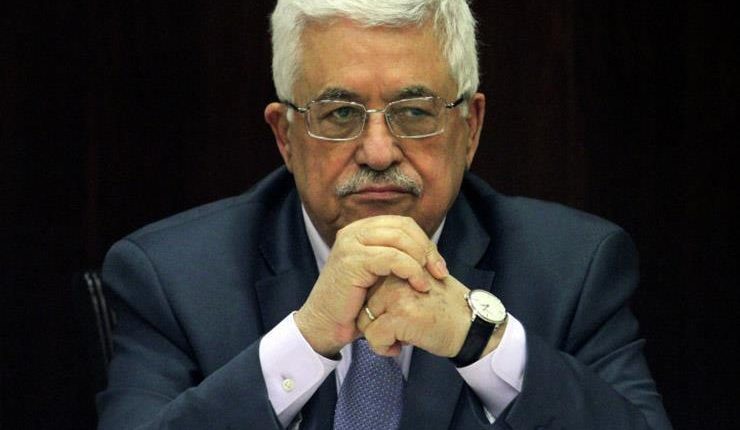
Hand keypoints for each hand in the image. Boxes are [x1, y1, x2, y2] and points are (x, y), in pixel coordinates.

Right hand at [295, 215, 448, 356]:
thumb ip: (396, 257)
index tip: (438, 266)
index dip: (425, 242)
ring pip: (400, 239)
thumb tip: (428, 251)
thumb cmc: (355, 303)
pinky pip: (393, 258)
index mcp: (361, 229)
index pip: (403, 224)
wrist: (326, 324)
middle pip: (404, 228)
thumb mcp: (379, 274)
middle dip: (427, 249)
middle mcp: (354, 231)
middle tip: (440, 272)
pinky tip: (419, 285)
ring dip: (422, 259)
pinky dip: (412, 270)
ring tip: (430, 280)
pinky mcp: (352, 260)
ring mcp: (351, 243)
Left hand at [357, 274, 472, 356]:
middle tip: (401, 329)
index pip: (367, 291)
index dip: (377, 311)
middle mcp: (395, 278)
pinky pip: (374, 337)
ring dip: (379, 337)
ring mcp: (396, 296)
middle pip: (363, 307)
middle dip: (377, 324)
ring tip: (403, 336)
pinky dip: (384, 348)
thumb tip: (365, 301)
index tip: (395, 319)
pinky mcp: (400, 316)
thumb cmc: (447, 309)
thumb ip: (396, 285)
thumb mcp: (420, 285)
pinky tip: (402, 346)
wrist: (472, 325)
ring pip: (364, 323)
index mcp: (398, 268)